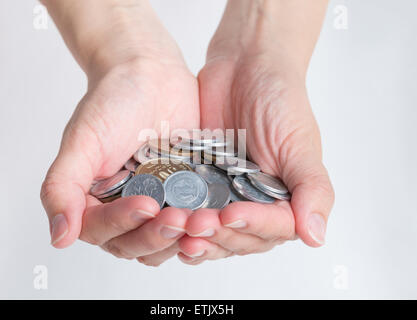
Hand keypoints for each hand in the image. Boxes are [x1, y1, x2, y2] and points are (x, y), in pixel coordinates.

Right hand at [41, 1, 198, 264]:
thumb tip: (58, 237)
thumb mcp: (82, 141)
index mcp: (93, 202)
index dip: (123, 225)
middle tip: (177, 218)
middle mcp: (123, 209)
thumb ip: (63, 187)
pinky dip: (202, 223)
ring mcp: (157, 204)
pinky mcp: (185, 195)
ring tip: (199, 219)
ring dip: (182, 237)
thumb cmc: (112, 101)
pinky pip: (193, 219)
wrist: (150, 73)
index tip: (145, 205)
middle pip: (137, 245)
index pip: (103, 232)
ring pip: (166, 240)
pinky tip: (215, 215)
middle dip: (157, 236)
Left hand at [176, 0, 333, 264]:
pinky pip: (189, 211)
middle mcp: (257, 204)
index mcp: (288, 200)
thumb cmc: (280, 100)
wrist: (244, 66)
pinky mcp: (200, 185)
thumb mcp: (300, 143)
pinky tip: (165, 221)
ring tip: (179, 227)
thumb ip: (312, 189)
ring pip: (213, 234)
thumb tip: (317, 238)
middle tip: (197, 223)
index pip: (273, 229)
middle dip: (220, 235)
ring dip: (198, 236)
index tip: (231, 215)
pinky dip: (179, 222)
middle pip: (240, 239)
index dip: (253, 227)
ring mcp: (226, 196)